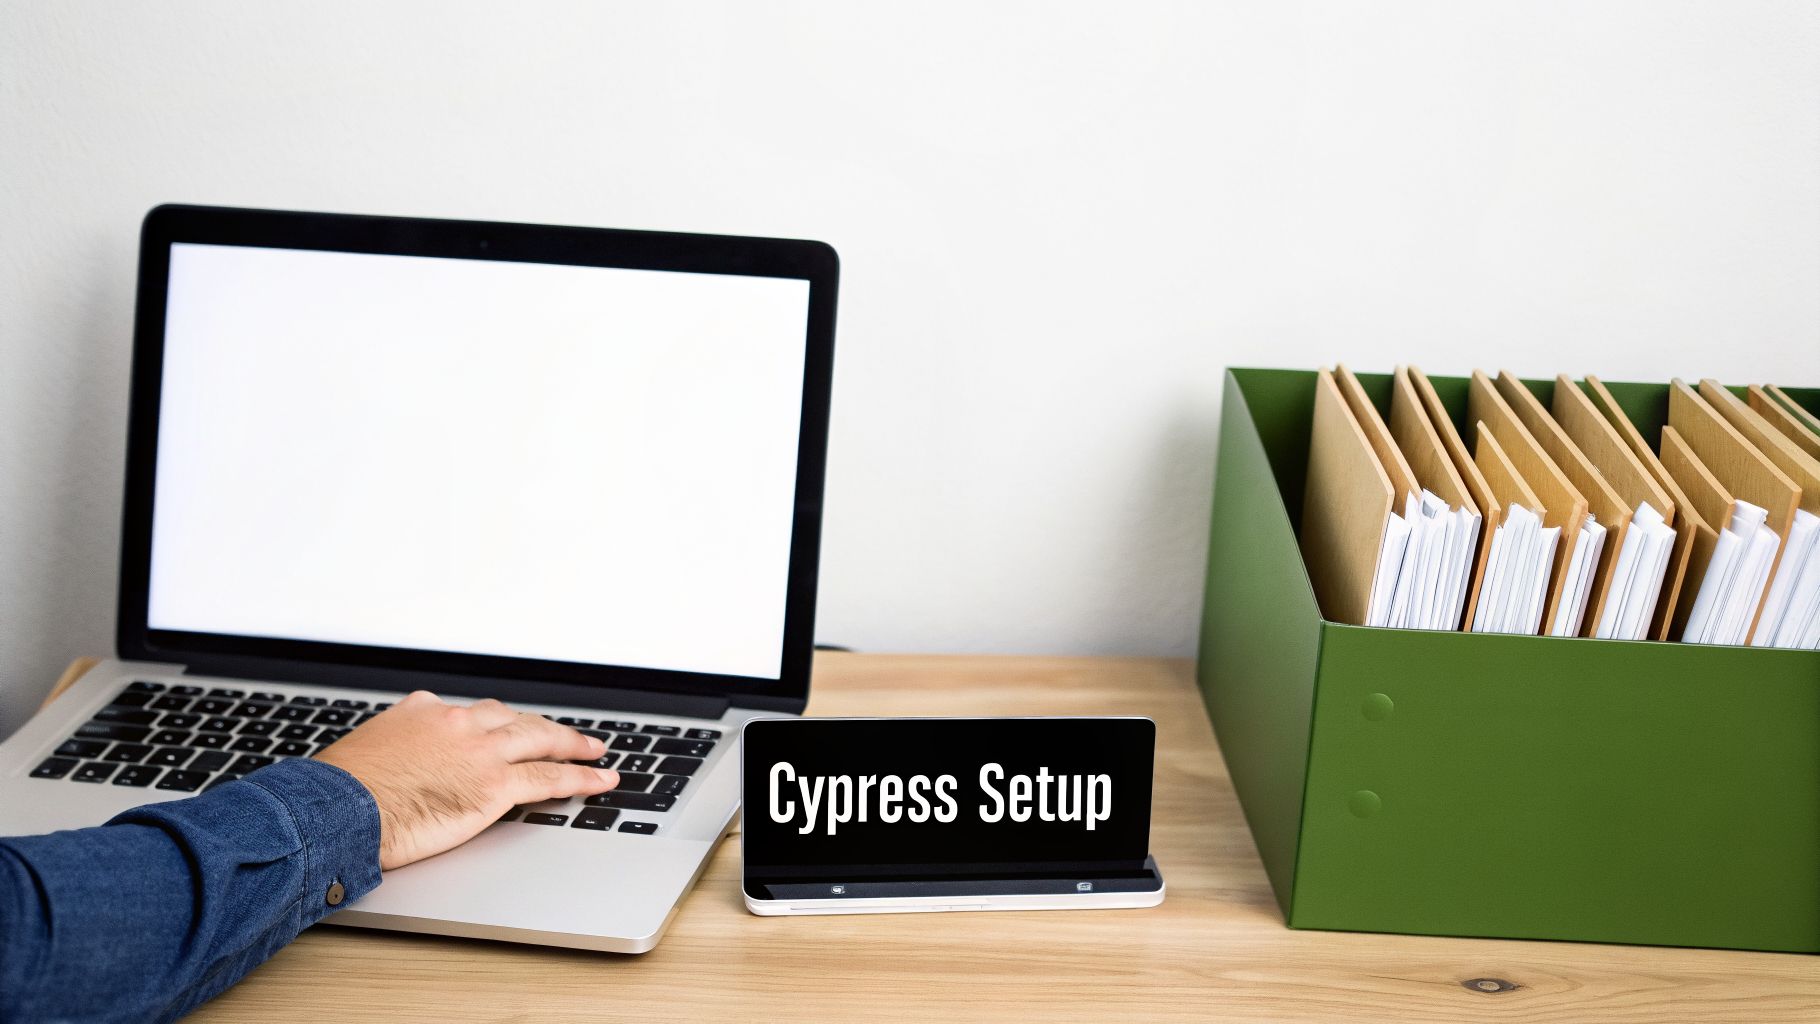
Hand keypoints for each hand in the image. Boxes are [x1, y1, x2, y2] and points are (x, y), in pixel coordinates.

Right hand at [315, 691, 618, 869]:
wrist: (335, 810)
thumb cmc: (339, 793)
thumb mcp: (366, 754)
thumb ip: (394, 753)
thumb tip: (393, 770)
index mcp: (424, 712)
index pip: (473, 714)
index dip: (497, 725)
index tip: (509, 729)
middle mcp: (457, 723)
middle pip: (515, 719)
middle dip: (545, 727)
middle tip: (569, 734)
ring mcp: (479, 752)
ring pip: (541, 740)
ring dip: (572, 746)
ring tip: (594, 751)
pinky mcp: (494, 785)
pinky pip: (549, 778)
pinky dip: (580, 778)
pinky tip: (598, 780)